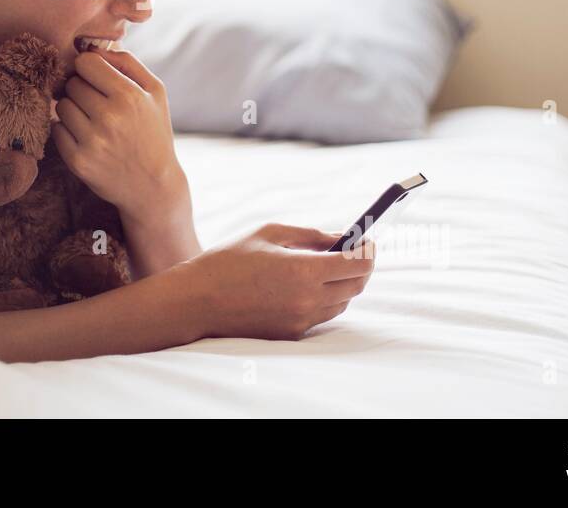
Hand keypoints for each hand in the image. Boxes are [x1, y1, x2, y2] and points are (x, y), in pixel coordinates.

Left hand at [50, 47, 184, 222]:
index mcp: (129, 96)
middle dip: (81, 89)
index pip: (85, 63)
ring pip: (61, 106)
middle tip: (96, 103)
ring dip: (73, 109)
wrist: (153, 185)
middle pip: (72, 84)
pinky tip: (85, 137)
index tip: (96, 79)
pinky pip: (56, 130)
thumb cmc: (154, 131)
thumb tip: (94, 48)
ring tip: (92, 120)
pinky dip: (67, 130)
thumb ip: (127, 62)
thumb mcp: (155, 91)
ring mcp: (92, 141)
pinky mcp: (78, 161)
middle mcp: (109, 118)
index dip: (89, 68)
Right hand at [182, 224, 376, 339]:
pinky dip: (323, 299)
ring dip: (343, 284)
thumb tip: (342, 237)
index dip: (369, 251)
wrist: (198, 299)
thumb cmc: (230, 260)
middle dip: (361, 267)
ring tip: (328, 267)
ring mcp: (301, 321)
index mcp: (305, 271)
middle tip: (354, 252)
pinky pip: (321, 316)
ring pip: (341, 303)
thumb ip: (311, 235)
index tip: (368, 241)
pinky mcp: (291, 334)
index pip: (359, 264)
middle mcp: (308, 300)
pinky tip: (307, 285)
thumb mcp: (270, 233)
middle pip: (356, 286)